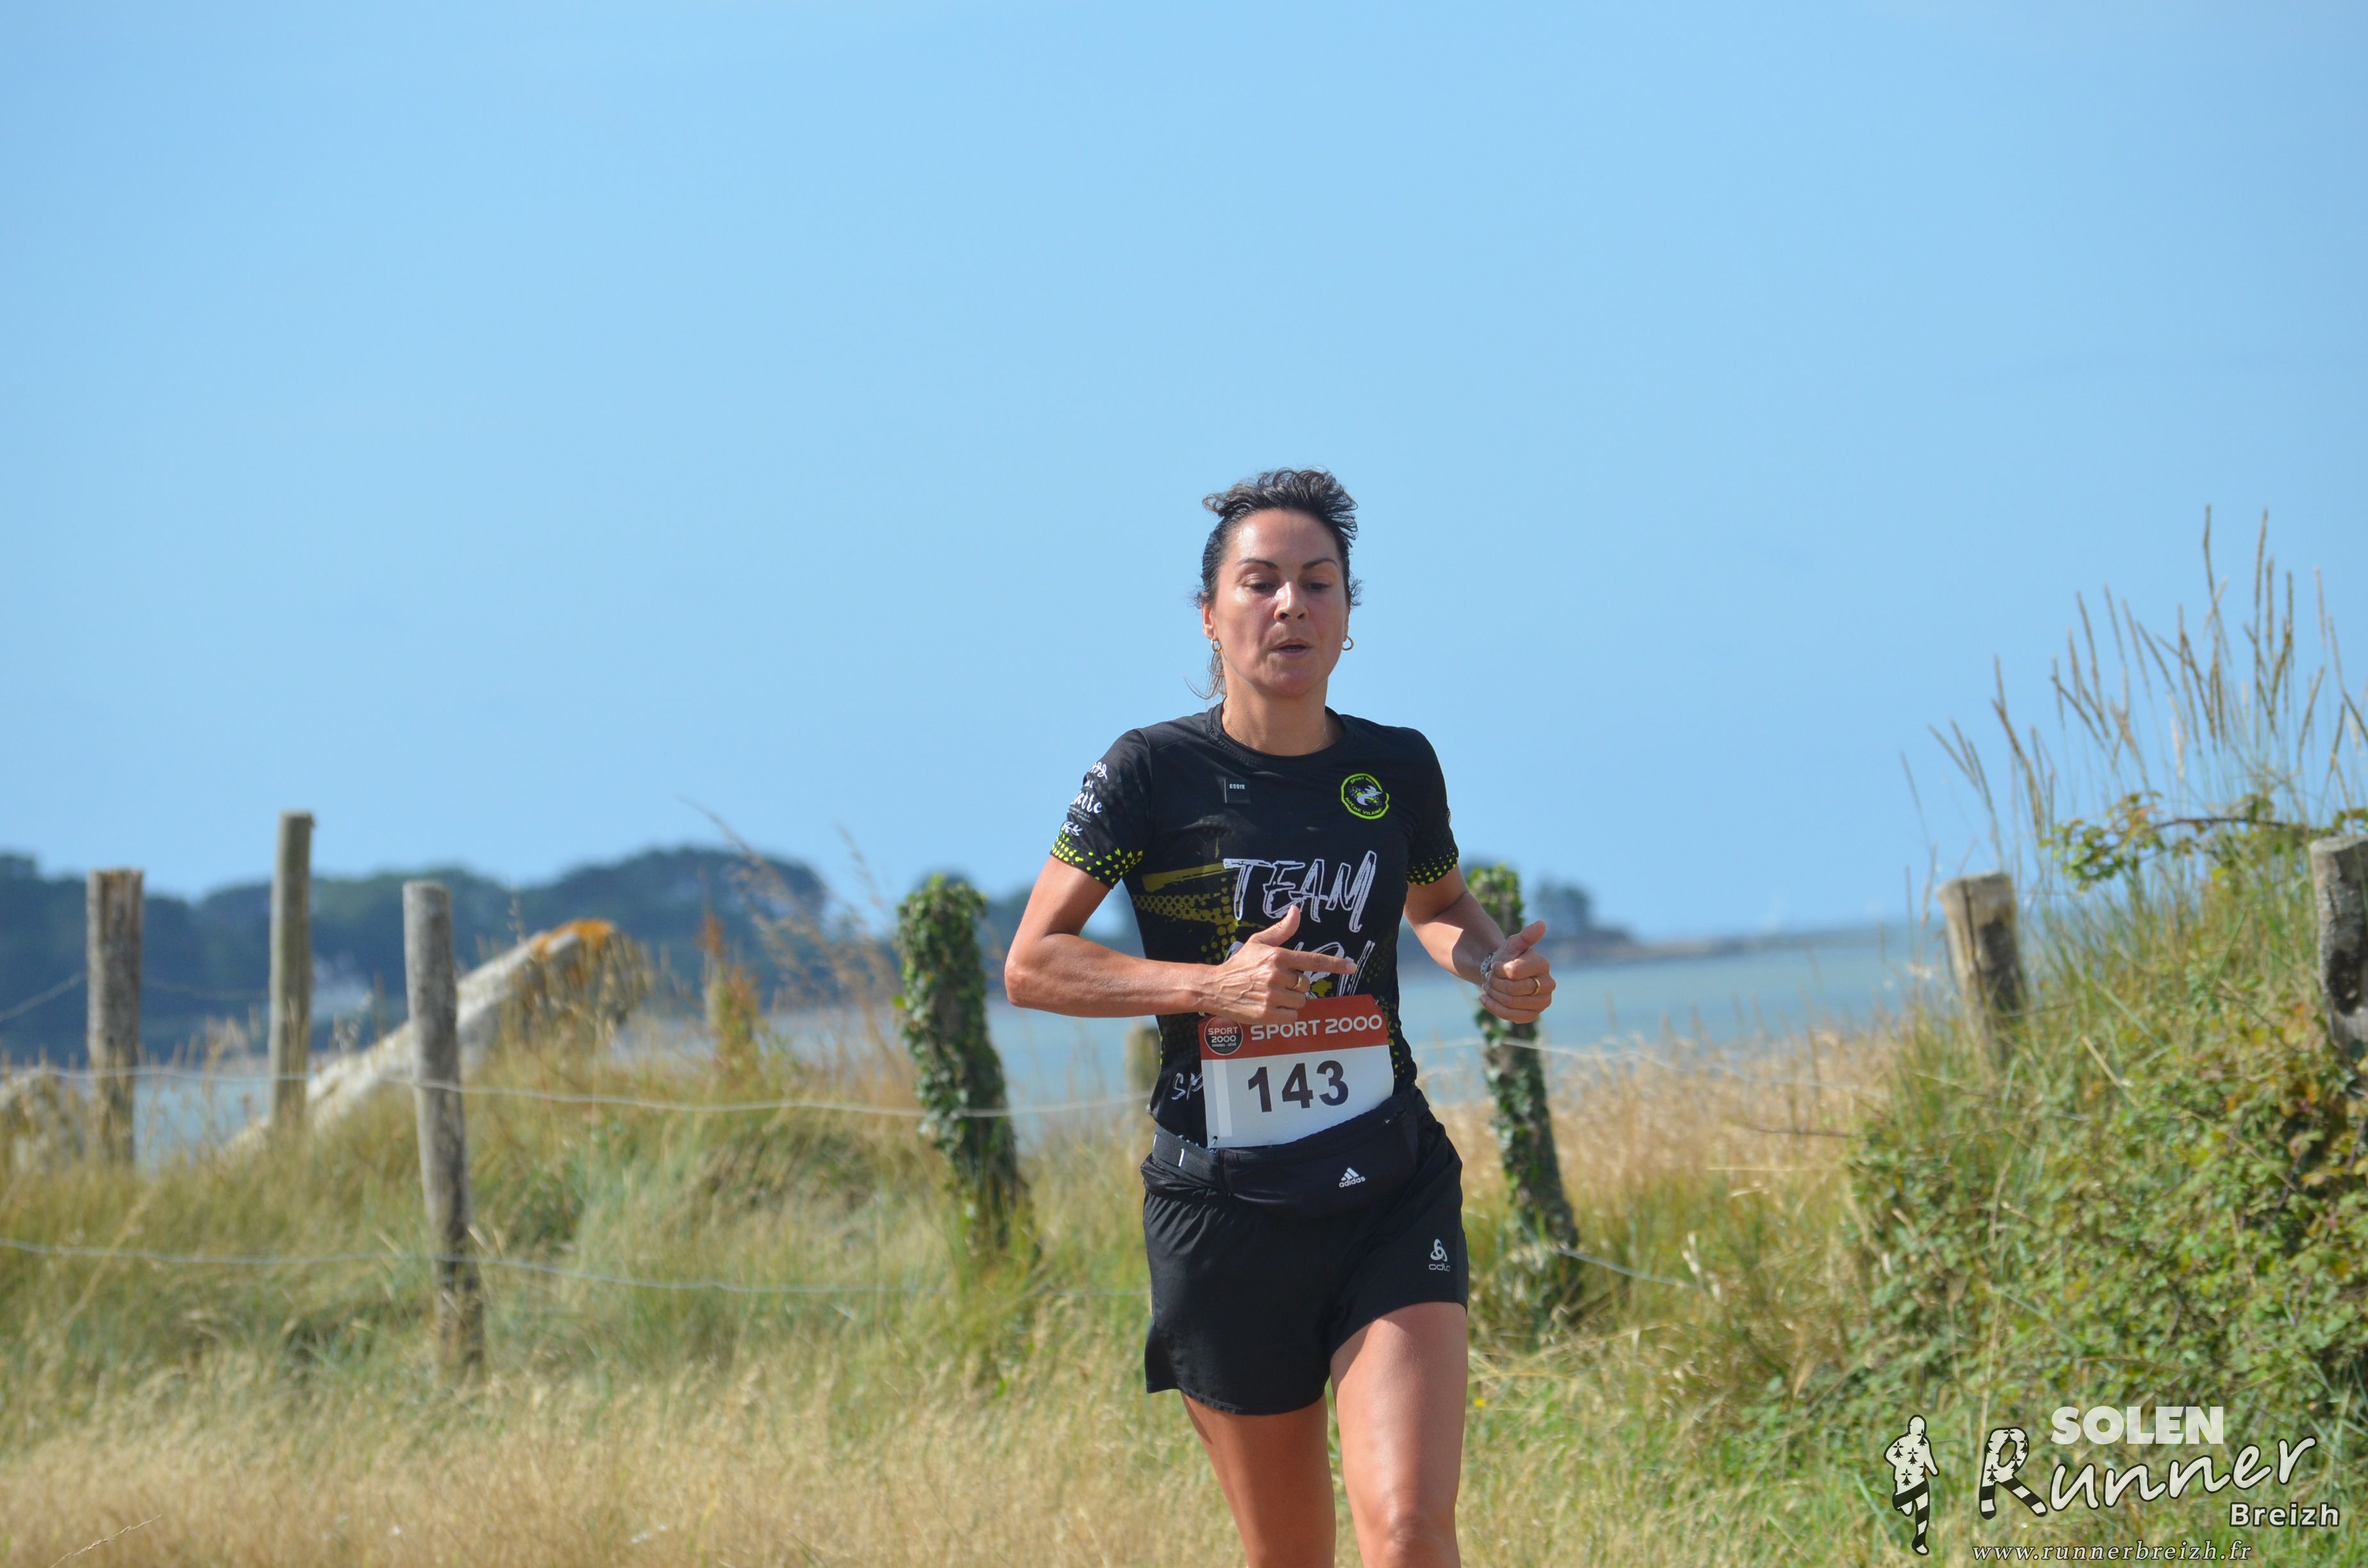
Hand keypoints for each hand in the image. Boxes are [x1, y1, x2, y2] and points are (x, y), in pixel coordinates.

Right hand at [1198, 904, 1358, 1024]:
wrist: (1215, 988)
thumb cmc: (1240, 964)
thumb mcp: (1258, 943)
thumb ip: (1281, 930)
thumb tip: (1296, 911)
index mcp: (1277, 957)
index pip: (1312, 960)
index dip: (1335, 964)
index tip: (1351, 966)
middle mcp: (1277, 976)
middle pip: (1306, 984)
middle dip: (1296, 985)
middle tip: (1277, 982)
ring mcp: (1272, 996)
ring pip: (1300, 1001)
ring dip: (1291, 1000)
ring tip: (1272, 995)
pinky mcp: (1267, 1014)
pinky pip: (1292, 1016)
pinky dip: (1285, 1014)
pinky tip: (1270, 1006)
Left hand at [1479, 920, 1554, 1023]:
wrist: (1504, 974)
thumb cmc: (1509, 957)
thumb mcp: (1514, 944)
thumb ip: (1526, 936)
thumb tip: (1541, 924)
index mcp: (1543, 965)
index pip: (1513, 972)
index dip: (1499, 970)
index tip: (1497, 965)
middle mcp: (1548, 985)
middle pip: (1512, 990)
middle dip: (1495, 983)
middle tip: (1491, 977)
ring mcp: (1542, 1002)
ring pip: (1510, 1003)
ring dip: (1493, 994)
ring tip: (1490, 986)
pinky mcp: (1532, 1015)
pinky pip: (1511, 1016)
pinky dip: (1493, 1007)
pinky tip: (1485, 999)